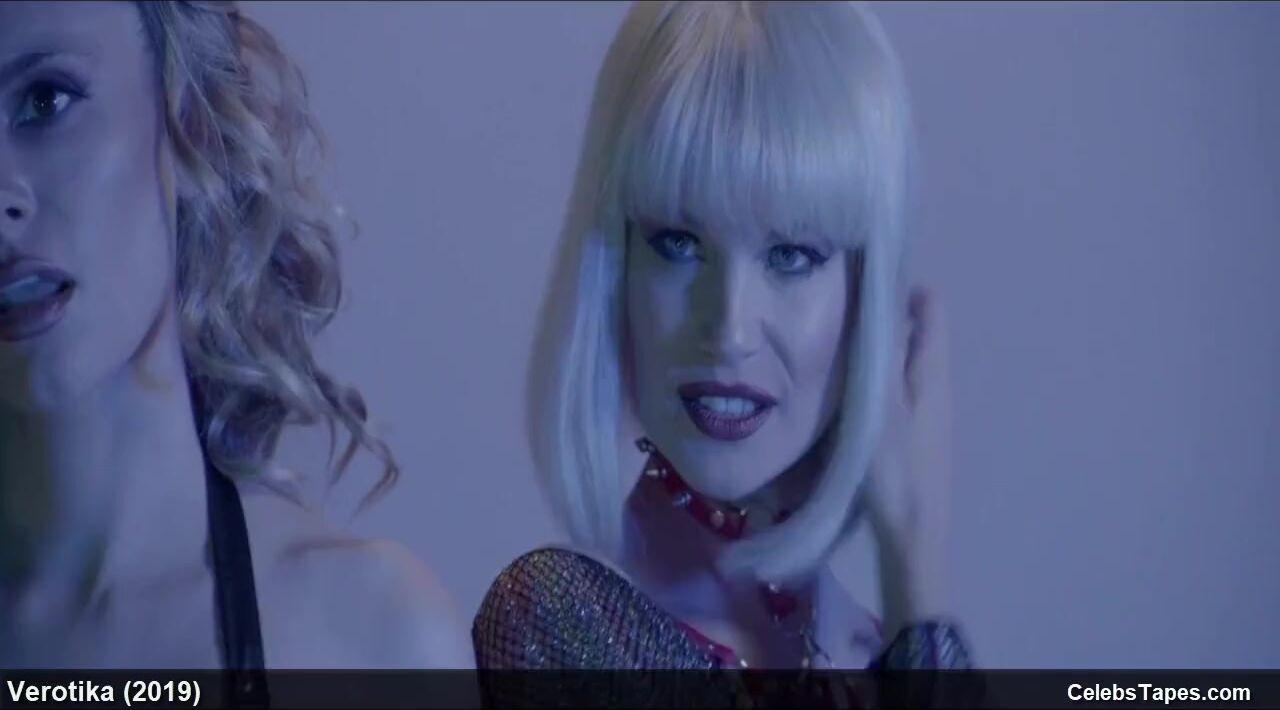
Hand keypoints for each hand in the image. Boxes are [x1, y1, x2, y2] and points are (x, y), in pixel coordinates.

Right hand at [861, 288, 953, 637]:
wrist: (914, 534)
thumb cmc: (895, 468)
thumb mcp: (879, 407)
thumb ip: (879, 356)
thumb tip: (877, 301)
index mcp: (932, 372)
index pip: (931, 309)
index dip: (904, 285)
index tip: (866, 275)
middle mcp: (937, 385)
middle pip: (918, 333)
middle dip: (886, 313)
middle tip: (841, 306)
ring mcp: (929, 411)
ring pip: (907, 362)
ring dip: (880, 347)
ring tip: (837, 341)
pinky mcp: (917, 433)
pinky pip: (898, 387)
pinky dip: (878, 376)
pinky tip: (848, 390)